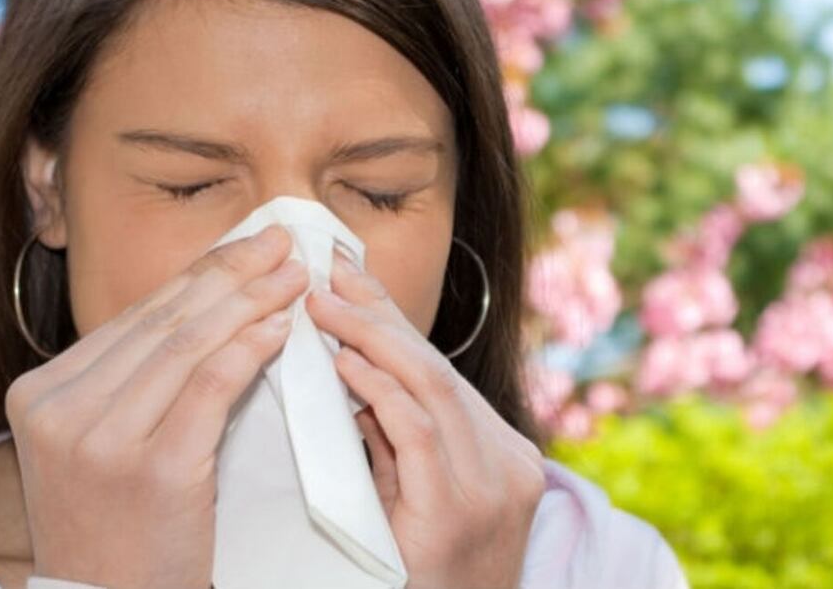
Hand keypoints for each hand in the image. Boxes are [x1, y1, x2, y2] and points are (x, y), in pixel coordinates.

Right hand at [5, 224, 308, 588]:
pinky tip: (281, 329)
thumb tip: (208, 302)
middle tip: (281, 243)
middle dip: (231, 274)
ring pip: (188, 345)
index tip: (246, 245)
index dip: (199, 274)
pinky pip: (210, 388)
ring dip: (250, 301)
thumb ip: (134, 378)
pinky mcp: (153, 471)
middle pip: (163, 322)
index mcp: (39, 392)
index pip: (136, 317)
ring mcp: (102, 441)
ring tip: (293, 277)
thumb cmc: (118, 523)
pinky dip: (249, 350)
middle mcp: (60, 410)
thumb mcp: (100, 441)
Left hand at [306, 249, 546, 588]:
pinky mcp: (455, 515)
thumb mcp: (418, 498)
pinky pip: (417, 433)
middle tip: (329, 274)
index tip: (351, 277)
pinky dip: (380, 390)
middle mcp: (510, 464)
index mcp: (506, 456)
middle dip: (380, 315)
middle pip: (438, 369)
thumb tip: (354, 372)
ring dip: (371, 339)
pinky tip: (345, 363)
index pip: (443, 373)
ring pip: (432, 388)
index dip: (395, 320)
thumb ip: (396, 439)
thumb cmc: (423, 580)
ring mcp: (492, 489)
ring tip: (323, 307)